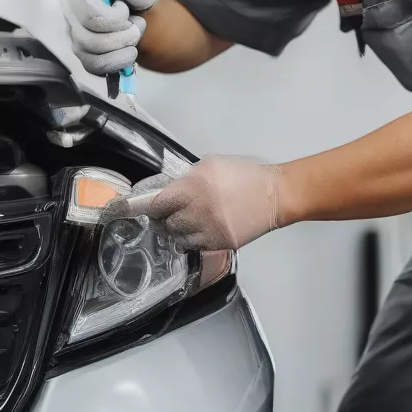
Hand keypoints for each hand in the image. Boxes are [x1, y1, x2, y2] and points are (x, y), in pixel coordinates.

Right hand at [61, 0, 158, 76]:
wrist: (147, 20)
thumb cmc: (137, 0)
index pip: (88, 13)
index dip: (115, 16)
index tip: (124, 8)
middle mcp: (70, 15)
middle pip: (88, 38)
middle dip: (122, 36)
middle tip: (136, 26)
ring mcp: (74, 38)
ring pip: (93, 55)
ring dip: (122, 48)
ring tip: (133, 38)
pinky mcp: (83, 57)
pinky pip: (96, 67)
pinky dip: (118, 62)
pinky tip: (127, 52)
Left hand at [142, 156, 282, 252]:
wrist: (276, 196)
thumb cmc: (244, 175)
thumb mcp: (210, 165)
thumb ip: (186, 177)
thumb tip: (168, 188)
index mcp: (193, 188)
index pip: (157, 204)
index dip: (144, 206)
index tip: (135, 208)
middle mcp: (197, 212)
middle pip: (165, 223)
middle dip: (162, 218)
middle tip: (166, 212)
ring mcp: (209, 232)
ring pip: (177, 238)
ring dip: (175, 230)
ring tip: (183, 221)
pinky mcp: (219, 245)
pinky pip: (194, 246)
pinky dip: (190, 239)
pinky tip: (198, 229)